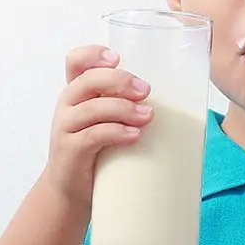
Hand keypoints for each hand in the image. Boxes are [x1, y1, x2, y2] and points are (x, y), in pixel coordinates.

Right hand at [41, 45, 153, 207]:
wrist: (72, 191)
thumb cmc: (97, 150)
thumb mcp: (107, 120)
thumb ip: (127, 104)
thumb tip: (178, 97)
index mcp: (77, 92)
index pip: (76, 61)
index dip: (94, 54)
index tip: (118, 58)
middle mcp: (68, 105)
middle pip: (89, 80)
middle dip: (120, 81)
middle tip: (145, 90)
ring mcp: (66, 128)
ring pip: (93, 108)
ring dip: (124, 109)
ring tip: (147, 116)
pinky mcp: (70, 151)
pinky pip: (92, 136)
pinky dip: (116, 133)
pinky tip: (134, 136)